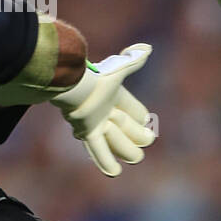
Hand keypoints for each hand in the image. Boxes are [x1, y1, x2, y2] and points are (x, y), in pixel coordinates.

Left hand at [51, 44, 155, 176]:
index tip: (146, 121)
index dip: (140, 116)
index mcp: (117, 96)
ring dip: (124, 148)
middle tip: (145, 140)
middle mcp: (107, 110)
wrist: (73, 88)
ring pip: (115, 141)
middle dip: (135, 134)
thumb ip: (133, 59)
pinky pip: (98, 149)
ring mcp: (96, 122)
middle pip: (127, 128)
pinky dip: (105, 161)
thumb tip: (147, 48)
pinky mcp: (86, 131)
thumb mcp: (119, 69)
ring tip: (135, 157)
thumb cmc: (98, 79)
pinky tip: (114, 172)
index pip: (136, 111)